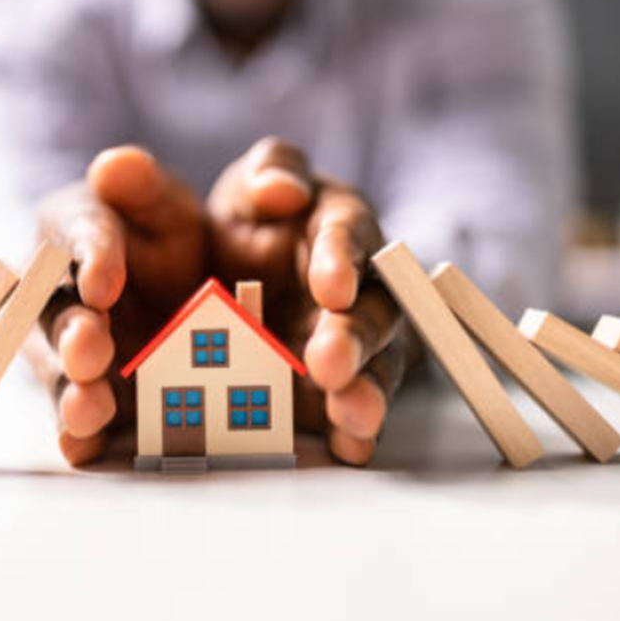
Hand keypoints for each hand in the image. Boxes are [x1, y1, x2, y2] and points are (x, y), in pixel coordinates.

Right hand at [26, 147, 206, 463]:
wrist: (180, 292)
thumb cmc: (161, 236)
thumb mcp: (162, 203)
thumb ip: (143, 185)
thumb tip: (115, 165)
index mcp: (71, 230)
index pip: (77, 232)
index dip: (90, 256)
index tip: (105, 280)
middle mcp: (56, 294)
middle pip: (57, 314)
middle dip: (74, 333)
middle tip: (91, 348)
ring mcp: (68, 353)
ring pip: (60, 372)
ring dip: (70, 390)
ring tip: (89, 408)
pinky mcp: (89, 398)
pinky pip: (76, 421)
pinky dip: (78, 437)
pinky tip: (84, 450)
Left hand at [205, 138, 421, 464]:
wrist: (243, 273)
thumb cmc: (261, 218)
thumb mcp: (253, 184)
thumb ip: (271, 172)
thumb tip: (281, 188)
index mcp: (341, 227)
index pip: (348, 236)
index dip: (342, 261)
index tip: (330, 285)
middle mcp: (363, 288)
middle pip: (372, 312)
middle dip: (354, 337)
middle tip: (330, 360)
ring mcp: (357, 344)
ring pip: (376, 366)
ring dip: (366, 390)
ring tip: (351, 413)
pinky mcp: (341, 390)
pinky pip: (356, 412)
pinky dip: (356, 432)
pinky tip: (350, 448)